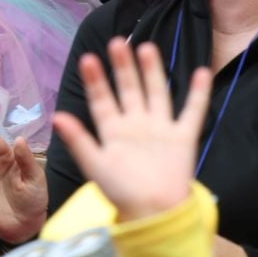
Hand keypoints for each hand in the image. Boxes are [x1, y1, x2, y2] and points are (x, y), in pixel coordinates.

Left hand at [51, 38, 211, 222]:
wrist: (155, 214)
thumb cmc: (122, 193)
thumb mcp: (95, 165)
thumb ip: (79, 140)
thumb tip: (56, 116)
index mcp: (113, 131)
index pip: (102, 100)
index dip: (95, 80)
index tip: (88, 59)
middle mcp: (136, 125)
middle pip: (129, 90)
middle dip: (123, 67)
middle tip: (117, 42)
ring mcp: (159, 129)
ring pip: (156, 94)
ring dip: (152, 72)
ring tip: (147, 47)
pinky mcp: (183, 138)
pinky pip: (192, 112)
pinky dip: (197, 94)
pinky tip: (200, 72)